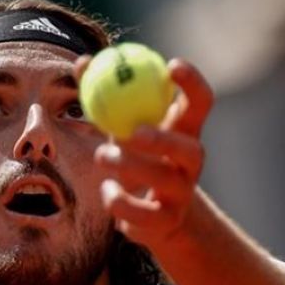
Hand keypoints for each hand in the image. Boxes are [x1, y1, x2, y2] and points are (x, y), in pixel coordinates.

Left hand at [74, 55, 213, 254]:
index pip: (201, 102)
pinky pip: (143, 214)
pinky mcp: (166, 221)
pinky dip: (120, 201)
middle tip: (133, 131)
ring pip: (164, 180)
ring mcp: (182, 193)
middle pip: (189, 148)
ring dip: (131, 167)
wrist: (152, 214)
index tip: (172, 66)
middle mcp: (190, 162)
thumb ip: (105, 95)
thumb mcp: (122, 125)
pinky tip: (107, 191)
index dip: (193, 83)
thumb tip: (83, 62)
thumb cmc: (136, 157)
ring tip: (102, 156)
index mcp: (185, 130)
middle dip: (163, 139)